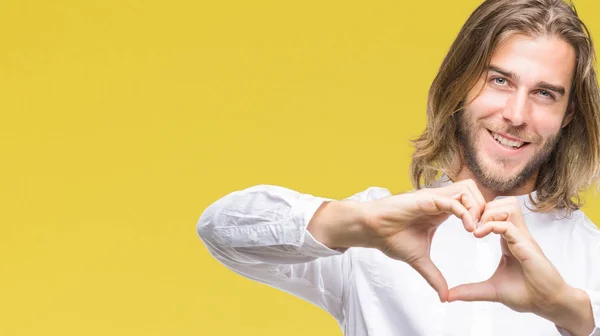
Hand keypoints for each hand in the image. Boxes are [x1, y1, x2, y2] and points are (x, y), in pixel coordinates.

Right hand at [363, 179, 485, 301]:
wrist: (372, 230)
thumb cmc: (391, 238)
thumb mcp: (419, 260)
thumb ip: (434, 275)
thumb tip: (444, 296)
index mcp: (441, 211)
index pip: (471, 203)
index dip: (482, 216)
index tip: (484, 236)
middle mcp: (440, 201)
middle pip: (475, 191)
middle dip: (485, 209)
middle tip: (486, 231)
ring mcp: (434, 198)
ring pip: (468, 190)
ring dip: (478, 208)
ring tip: (477, 230)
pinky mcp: (427, 199)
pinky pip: (454, 200)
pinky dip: (466, 212)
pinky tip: (469, 229)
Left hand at [447, 197, 593, 334]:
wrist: (549, 304)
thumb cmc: (525, 294)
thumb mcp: (491, 291)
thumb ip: (470, 291)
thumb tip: (448, 297)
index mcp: (509, 240)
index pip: (496, 212)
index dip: (478, 214)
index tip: (465, 226)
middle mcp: (517, 234)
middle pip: (502, 202)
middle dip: (481, 208)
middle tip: (468, 224)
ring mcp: (523, 238)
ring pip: (508, 206)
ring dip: (488, 213)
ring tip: (475, 229)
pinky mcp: (527, 246)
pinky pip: (509, 225)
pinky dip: (492, 226)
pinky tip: (478, 236)